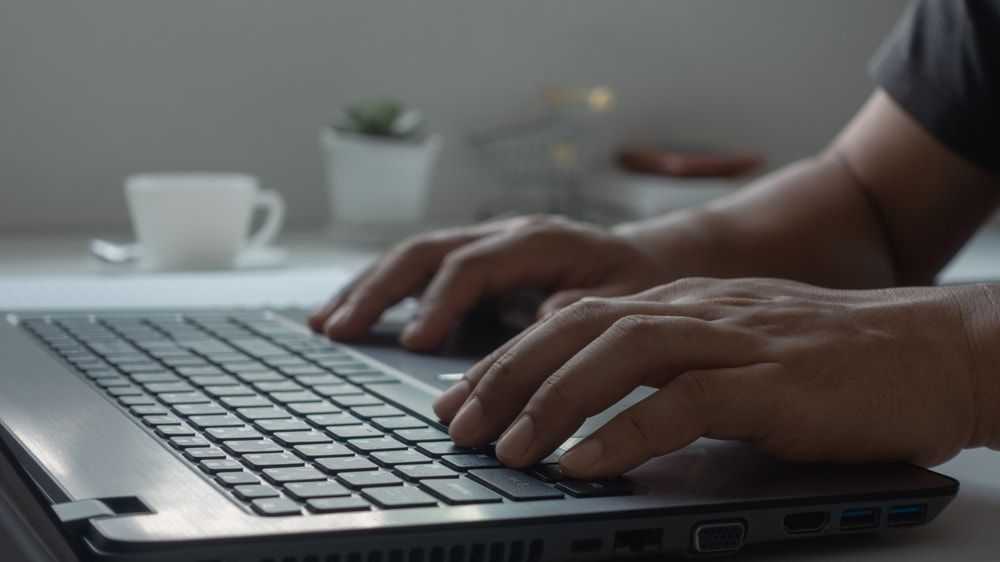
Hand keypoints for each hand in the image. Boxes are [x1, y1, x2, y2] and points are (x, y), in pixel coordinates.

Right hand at [309, 215, 666, 349]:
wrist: (650, 259)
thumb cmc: (639, 282)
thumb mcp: (628, 302)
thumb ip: (585, 313)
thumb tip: (540, 323)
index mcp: (539, 240)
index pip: (473, 266)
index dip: (440, 302)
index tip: (413, 342)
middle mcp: (504, 235)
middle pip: (426, 252)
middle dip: (378, 289)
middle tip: (337, 329)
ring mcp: (486, 246)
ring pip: (413, 258)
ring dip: (367, 288)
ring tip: (325, 322)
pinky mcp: (478, 265)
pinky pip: (421, 272)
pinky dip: (384, 293)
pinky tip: (354, 314)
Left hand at [434, 278, 999, 478]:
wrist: (930, 351)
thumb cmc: (829, 365)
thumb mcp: (732, 356)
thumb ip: (669, 369)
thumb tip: (596, 408)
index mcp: (682, 304)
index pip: (574, 320)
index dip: (509, 358)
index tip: (460, 396)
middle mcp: (698, 311)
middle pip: (580, 329)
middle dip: (508, 376)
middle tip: (456, 423)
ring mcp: (735, 340)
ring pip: (621, 353)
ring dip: (553, 401)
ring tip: (505, 447)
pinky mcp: (772, 381)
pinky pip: (684, 402)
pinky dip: (625, 432)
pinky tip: (582, 461)